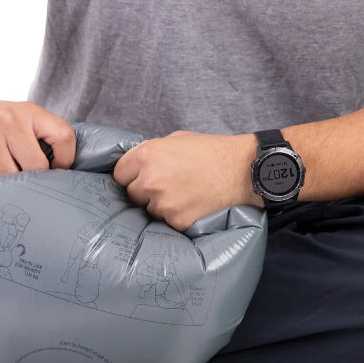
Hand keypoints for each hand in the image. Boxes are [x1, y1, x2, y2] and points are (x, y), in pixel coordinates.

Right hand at [0, 92, 75, 176]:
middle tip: (25, 182)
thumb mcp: (20, 117)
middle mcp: (8, 121)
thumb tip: (61, 177)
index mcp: (29, 112)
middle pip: (36, 168)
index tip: (56, 170)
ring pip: (10, 181)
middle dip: (32, 180)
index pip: (63, 136)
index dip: (65, 160)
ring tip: (2, 179)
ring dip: (8, 187)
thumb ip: (42, 138)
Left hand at [113, 130, 261, 230]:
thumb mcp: (177, 139)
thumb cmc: (212, 152)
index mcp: (147, 155)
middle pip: (132, 195)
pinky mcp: (177, 220)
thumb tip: (136, 165)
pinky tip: (193, 205)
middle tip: (168, 187)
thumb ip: (152, 152)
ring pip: (150, 211)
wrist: (243, 171)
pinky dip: (178, 217)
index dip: (130, 177)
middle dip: (144, 193)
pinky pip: (168, 223)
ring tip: (185, 195)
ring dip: (162, 206)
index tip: (140, 179)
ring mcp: (163, 202)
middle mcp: (151, 180)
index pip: (119, 175)